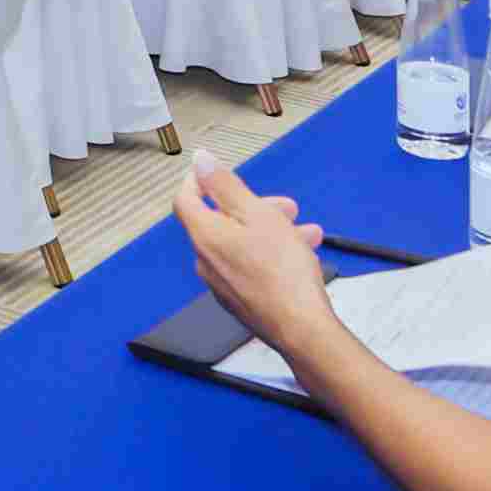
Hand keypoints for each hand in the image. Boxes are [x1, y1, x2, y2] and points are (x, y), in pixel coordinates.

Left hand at [174, 162, 338, 353]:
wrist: (301, 328)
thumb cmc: (283, 274)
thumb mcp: (258, 214)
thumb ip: (225, 185)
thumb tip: (201, 162)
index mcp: (205, 236)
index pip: (185, 199)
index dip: (198, 180)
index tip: (215, 172)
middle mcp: (206, 261)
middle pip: (222, 221)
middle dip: (255, 207)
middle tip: (286, 207)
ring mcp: (222, 283)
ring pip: (242, 244)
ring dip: (272, 231)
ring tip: (305, 233)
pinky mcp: (240, 299)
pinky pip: (249, 265)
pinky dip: (270, 254)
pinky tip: (299, 255)